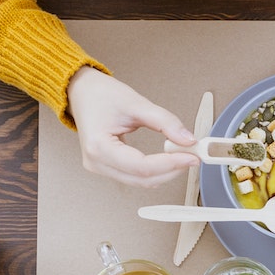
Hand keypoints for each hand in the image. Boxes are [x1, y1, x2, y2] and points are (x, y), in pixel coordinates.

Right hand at [64, 67, 200, 186]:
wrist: (82, 92)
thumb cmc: (100, 95)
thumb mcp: (136, 103)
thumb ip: (165, 122)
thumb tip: (188, 140)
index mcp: (98, 146)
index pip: (142, 166)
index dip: (170, 164)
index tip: (191, 157)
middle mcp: (96, 162)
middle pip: (143, 179)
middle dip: (172, 170)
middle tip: (192, 156)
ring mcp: (100, 168)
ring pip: (141, 182)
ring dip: (165, 172)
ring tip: (182, 156)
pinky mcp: (107, 168)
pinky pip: (135, 177)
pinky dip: (155, 171)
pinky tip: (168, 160)